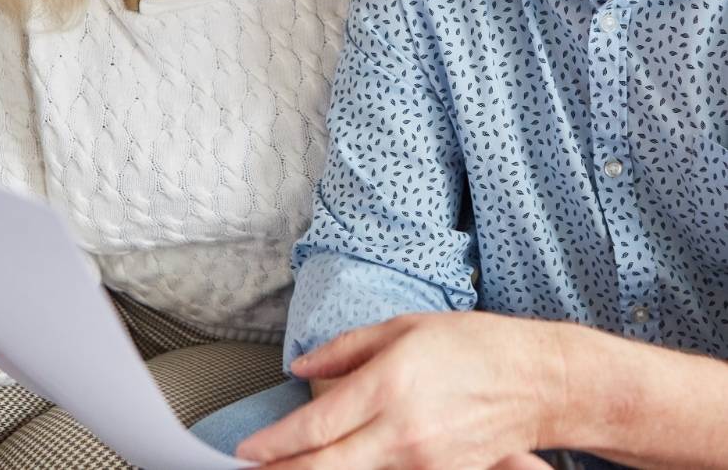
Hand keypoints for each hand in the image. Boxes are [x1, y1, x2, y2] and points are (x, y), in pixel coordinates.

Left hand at [237, 312, 566, 469]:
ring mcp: (422, 462)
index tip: (246, 450)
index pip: (317, 426)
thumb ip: (345, 349)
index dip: (276, 443)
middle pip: (327, 467)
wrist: (536, 381)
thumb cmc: (470, 344)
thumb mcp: (403, 327)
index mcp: (388, 385)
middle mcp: (401, 431)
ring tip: (288, 467)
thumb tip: (301, 366)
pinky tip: (338, 463)